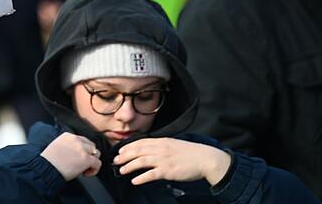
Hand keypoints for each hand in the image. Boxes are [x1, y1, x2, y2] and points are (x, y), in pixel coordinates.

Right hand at [40, 133, 101, 179]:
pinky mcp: (86, 159)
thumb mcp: (57, 146)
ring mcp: (82, 149)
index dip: (82, 150)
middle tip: (82, 164)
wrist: (46, 167)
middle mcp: (76, 140)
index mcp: (68, 136)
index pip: (82, 140)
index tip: (78, 158)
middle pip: (91, 145)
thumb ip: (68, 146)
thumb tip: (75, 154)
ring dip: (92, 161)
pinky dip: (94, 170)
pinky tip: (86, 173)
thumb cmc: (49, 161)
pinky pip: (98, 163)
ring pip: (96, 153)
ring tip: (84, 168)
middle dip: (89, 155)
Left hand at [114, 138, 231, 185]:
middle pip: (137, 151)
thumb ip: (161, 147)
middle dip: (124, 156)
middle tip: (116, 161)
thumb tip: (150, 151)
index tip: (120, 151)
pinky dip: (141, 177)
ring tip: (121, 171)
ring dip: (129, 166)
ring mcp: (164, 160)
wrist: (206, 158)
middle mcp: (160, 149)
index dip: (128, 147)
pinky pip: (151, 174)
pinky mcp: (168, 171)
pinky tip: (135, 181)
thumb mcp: (173, 145)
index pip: (140, 143)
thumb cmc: (191, 153)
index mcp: (162, 141)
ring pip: (141, 161)